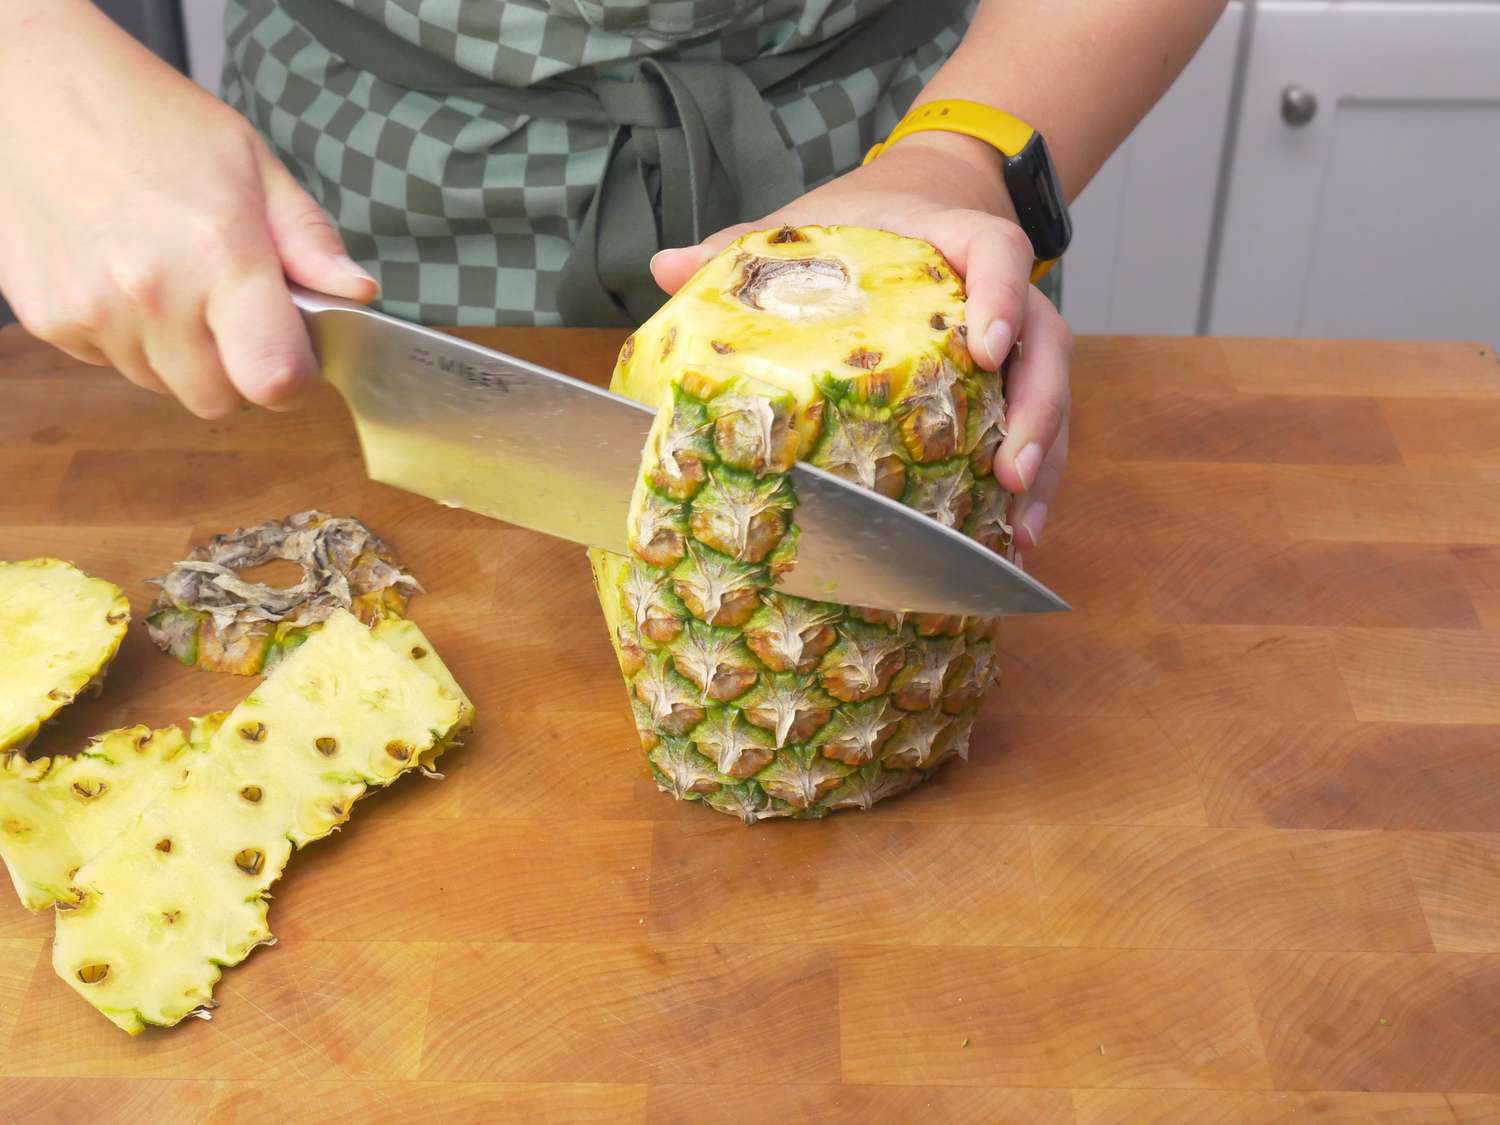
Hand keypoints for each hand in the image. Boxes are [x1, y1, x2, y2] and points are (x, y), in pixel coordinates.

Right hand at [0, 0, 376, 417]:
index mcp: (219, 256)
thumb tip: (358, 294)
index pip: (274, 381)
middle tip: (233, 313)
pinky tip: (124, 277)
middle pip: (219, 400)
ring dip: (181, 355)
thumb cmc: (154, 121)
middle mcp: (153, 294)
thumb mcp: (254, 165)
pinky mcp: (50, 320)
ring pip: (165, 386)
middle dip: (239, 371)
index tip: (293, 350)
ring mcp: (94, 312)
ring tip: (173, 280)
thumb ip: (311, 240)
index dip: (294, 376)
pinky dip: (128, 337)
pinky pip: (110, 363)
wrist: (36, 89)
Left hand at [650, 131, 1069, 551]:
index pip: (999, 253)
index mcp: (955, 239)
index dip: (1003, 296)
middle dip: (1035, 408)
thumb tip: (662, 266)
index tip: (987, 346)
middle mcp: (1003, 290)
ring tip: (1019, 526)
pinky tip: (1014, 531)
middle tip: (1007, 468)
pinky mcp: (1016, 378)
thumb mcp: (807, 224)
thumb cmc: (862, 219)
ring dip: (1043, 461)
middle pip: (1047, 343)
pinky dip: (1034, 479)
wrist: (923, 198)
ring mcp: (1019, 336)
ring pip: (1052, 394)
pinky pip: (1039, 425)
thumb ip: (745, 244)